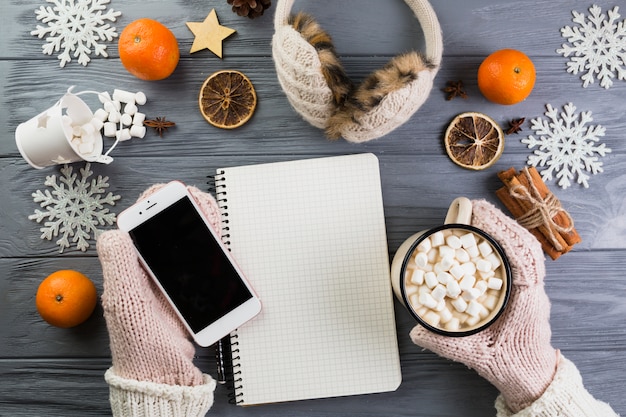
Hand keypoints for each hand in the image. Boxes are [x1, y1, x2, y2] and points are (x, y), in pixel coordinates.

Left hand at [98, 184, 220, 385]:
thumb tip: (118, 231)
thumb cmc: (138, 341)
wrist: (162, 370)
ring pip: (186, 243)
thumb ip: (119, 265)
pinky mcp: (189, 290)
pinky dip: (211, 248)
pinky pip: (201, 262)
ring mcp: (170, 279)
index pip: (139, 226)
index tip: (168, 194)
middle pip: (166, 230)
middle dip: (181, 210)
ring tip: (209, 210)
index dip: (153, 205)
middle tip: (195, 198)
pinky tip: (218, 239)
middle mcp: (148, 269)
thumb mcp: (124, 301)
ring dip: (199, 224)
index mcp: (128, 266)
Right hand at [409, 199, 557, 412]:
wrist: (532, 377)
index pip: (522, 257)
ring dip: (504, 228)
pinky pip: (520, 256)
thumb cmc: (512, 366)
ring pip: (525, 247)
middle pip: (525, 244)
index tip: (481, 217)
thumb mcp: (475, 356)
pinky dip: (506, 239)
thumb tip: (417, 331)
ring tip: (478, 215)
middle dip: (500, 222)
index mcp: (527, 299)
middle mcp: (533, 288)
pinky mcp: (526, 286)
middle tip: (473, 208)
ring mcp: (532, 286)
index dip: (502, 232)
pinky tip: (487, 236)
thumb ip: (445, 344)